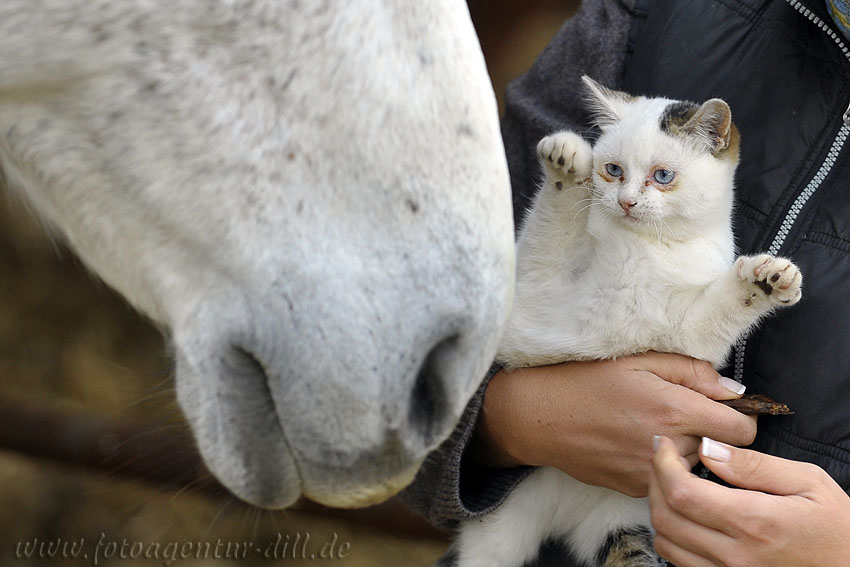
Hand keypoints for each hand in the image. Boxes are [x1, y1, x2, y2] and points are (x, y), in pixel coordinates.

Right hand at [472, 352, 755, 496]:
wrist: (538, 417)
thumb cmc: (584, 381)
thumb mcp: (637, 361)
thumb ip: (691, 371)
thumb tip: (734, 389)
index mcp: (672, 408)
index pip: (742, 429)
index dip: (741, 416)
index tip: (726, 408)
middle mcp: (667, 445)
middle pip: (721, 449)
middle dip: (711, 432)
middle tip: (683, 413)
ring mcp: (651, 472)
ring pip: (695, 465)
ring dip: (688, 449)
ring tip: (656, 427)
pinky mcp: (635, 488)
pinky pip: (668, 478)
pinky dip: (663, 463)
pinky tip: (636, 443)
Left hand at [650, 436, 849, 566]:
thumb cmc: (838, 527)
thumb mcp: (808, 482)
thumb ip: (753, 465)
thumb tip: (708, 448)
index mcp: (756, 522)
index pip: (682, 492)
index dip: (662, 463)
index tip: (664, 443)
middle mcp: (737, 555)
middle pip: (665, 517)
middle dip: (654, 480)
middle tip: (664, 458)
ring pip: (666, 542)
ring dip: (660, 508)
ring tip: (673, 483)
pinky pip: (680, 562)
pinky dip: (672, 535)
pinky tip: (687, 514)